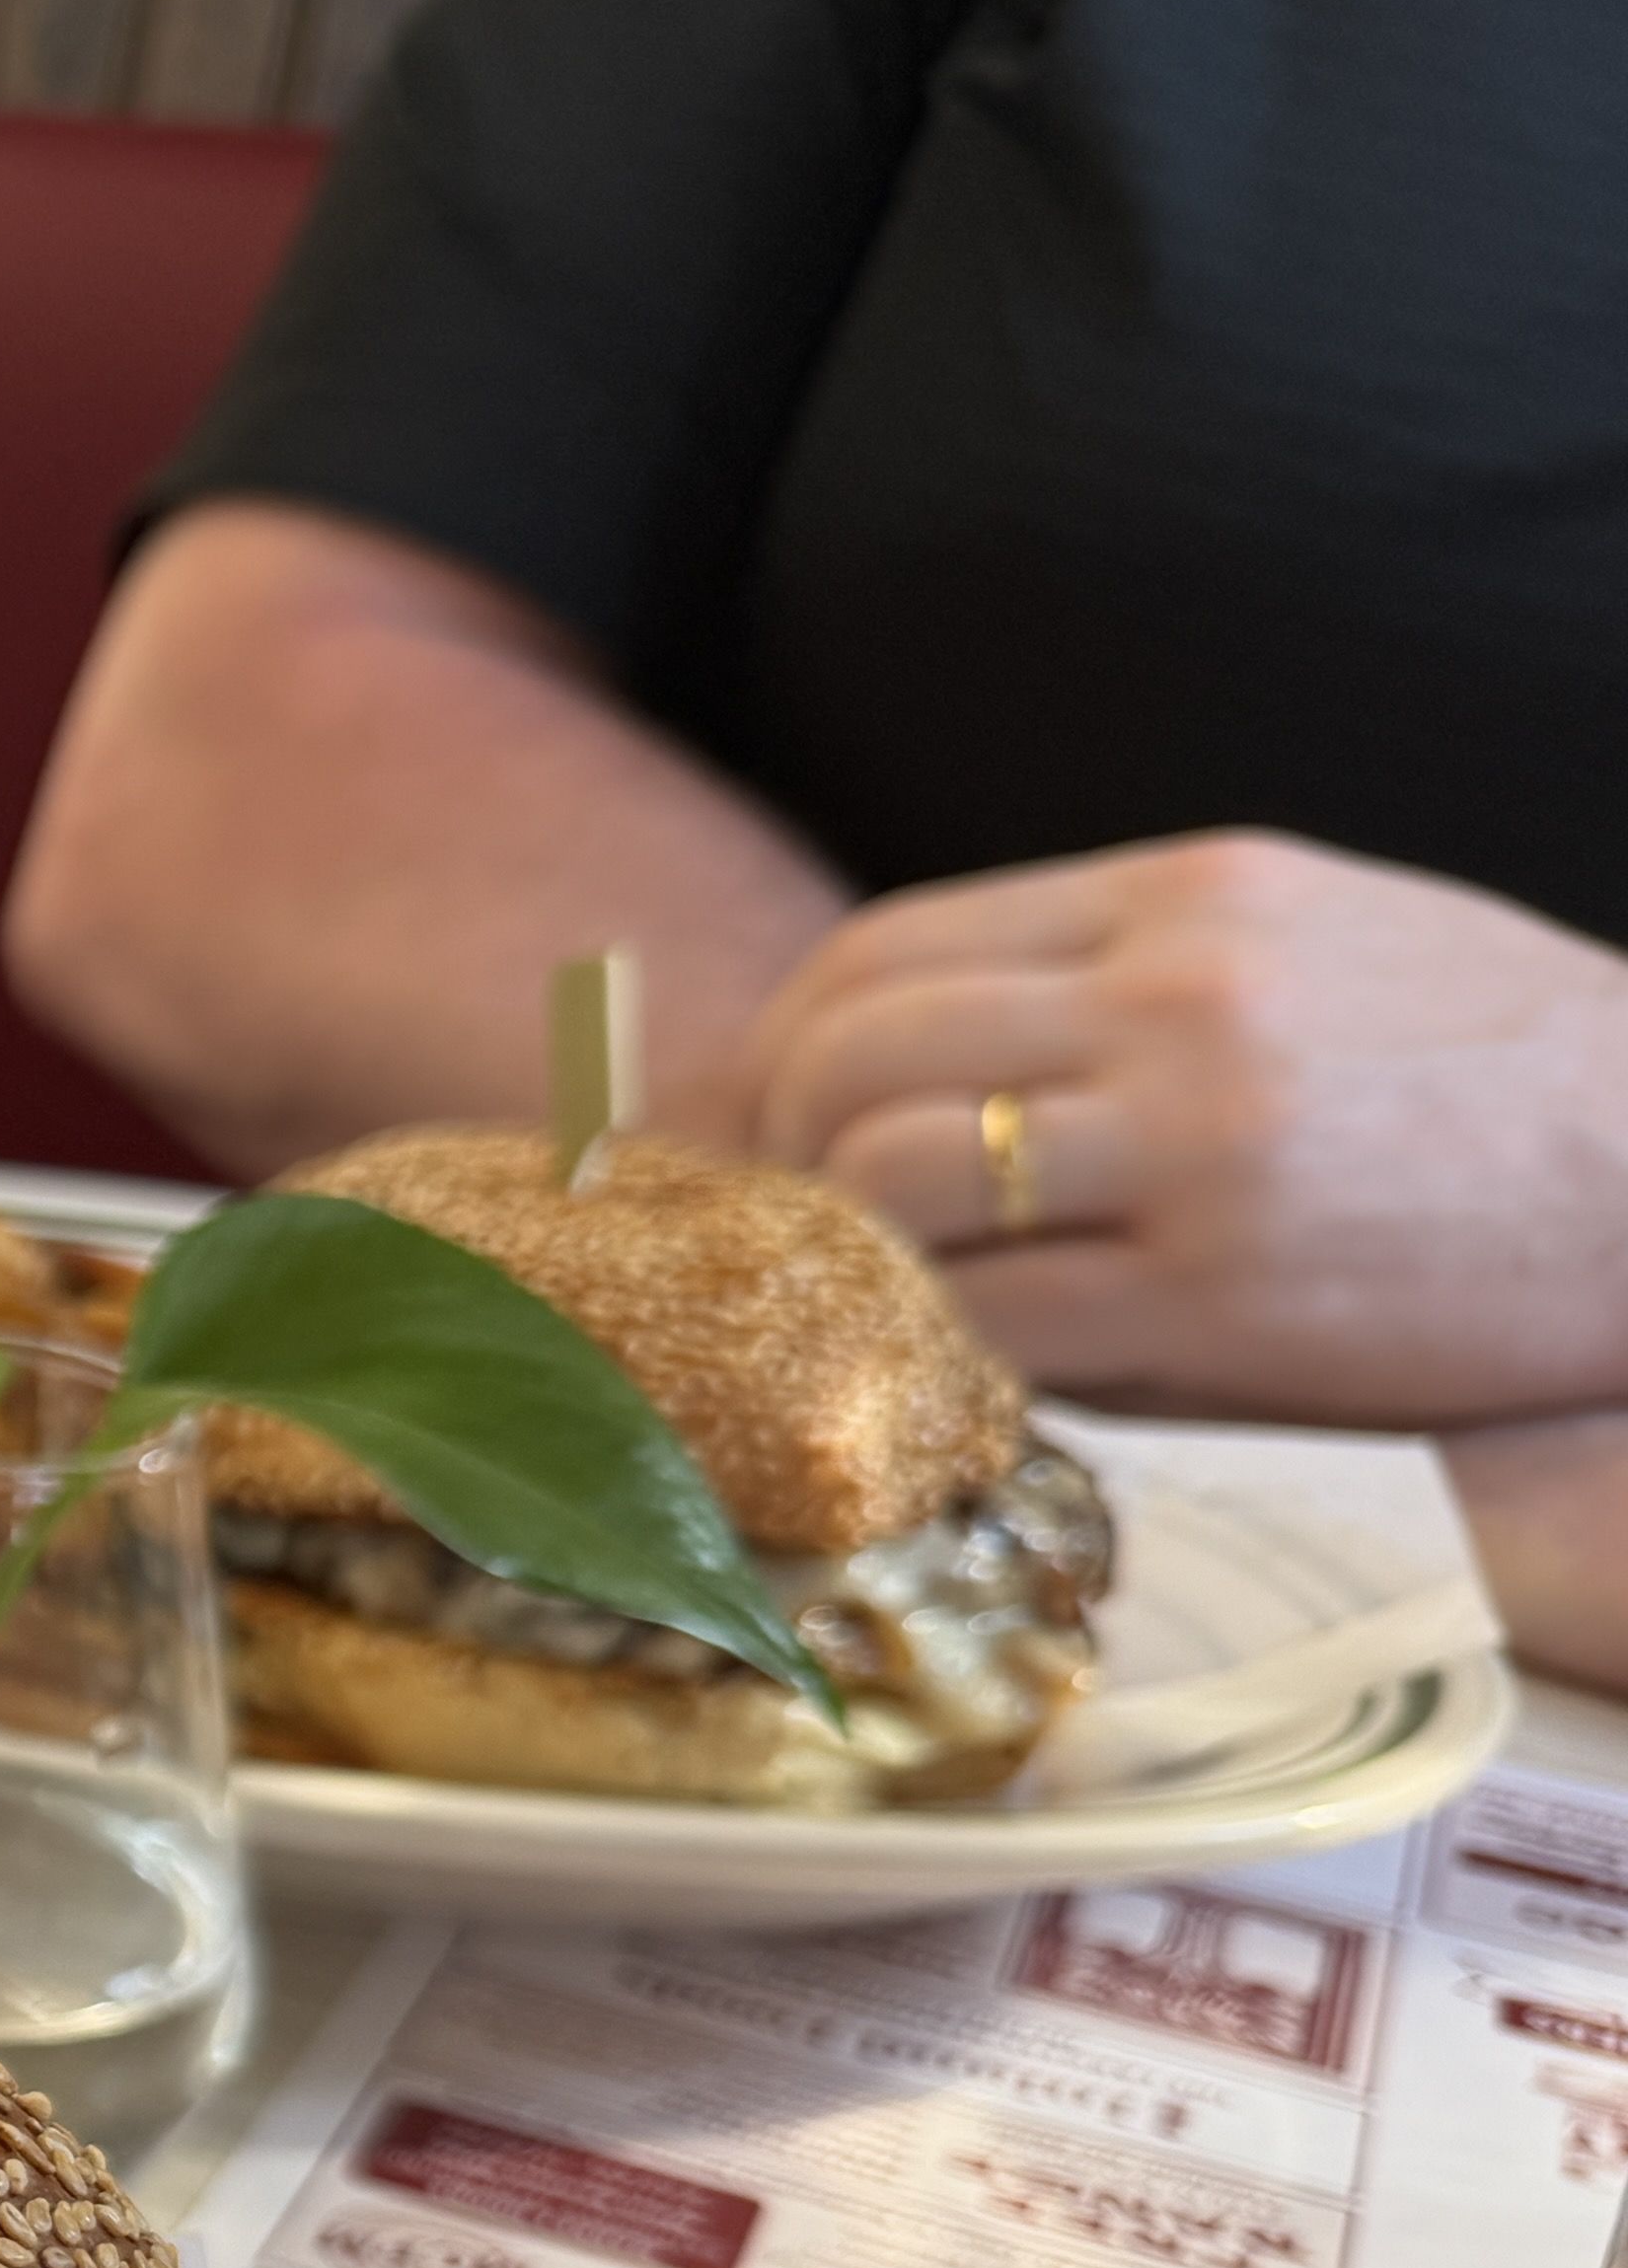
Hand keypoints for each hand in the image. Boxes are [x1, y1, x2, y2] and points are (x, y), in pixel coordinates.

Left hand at [743, 833, 1627, 1424]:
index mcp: (1186, 902)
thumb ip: (1119, 974)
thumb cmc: (1491, 1075)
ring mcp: (1200, 1148)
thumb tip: (917, 1053)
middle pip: (853, 1057)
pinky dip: (946, 1348)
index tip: (776, 1125)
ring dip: (848, 1255)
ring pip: (893, 1183)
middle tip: (784, 1234)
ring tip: (886, 1300)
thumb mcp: (1313, 942)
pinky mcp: (1227, 1295)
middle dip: (782, 1152)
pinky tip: (974, 1365)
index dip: (789, 1047)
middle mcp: (1179, 1002)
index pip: (884, 951)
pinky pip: (996, 1321)